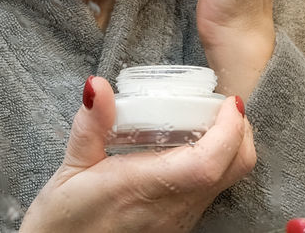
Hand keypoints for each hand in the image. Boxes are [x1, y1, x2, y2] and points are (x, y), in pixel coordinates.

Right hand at [21, 77, 255, 232]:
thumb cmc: (64, 221)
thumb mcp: (70, 167)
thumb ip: (91, 125)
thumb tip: (98, 85)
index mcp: (145, 187)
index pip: (208, 163)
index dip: (229, 129)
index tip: (228, 101)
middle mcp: (172, 207)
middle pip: (234, 169)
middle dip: (240, 132)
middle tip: (224, 106)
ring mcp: (180, 218)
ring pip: (228, 182)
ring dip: (231, 147)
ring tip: (209, 121)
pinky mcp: (179, 224)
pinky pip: (212, 192)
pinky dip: (217, 164)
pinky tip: (191, 148)